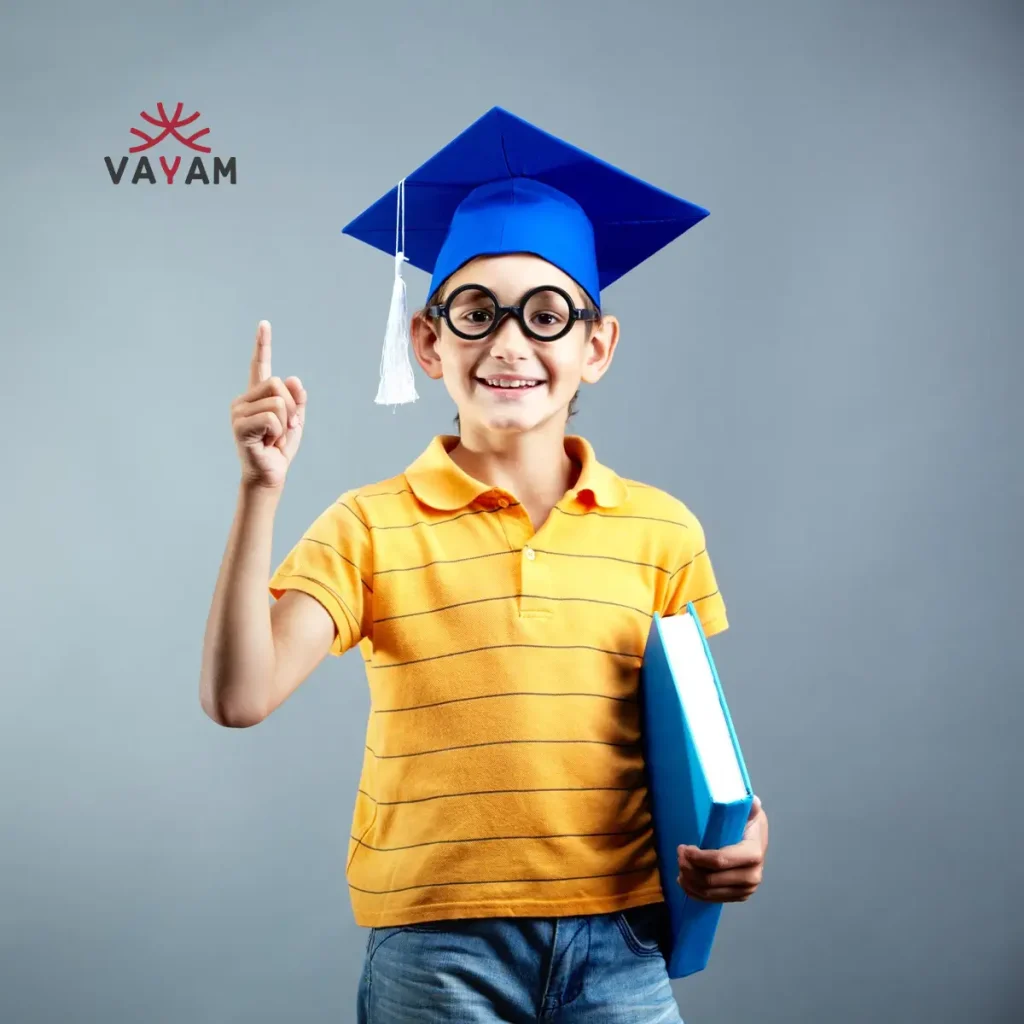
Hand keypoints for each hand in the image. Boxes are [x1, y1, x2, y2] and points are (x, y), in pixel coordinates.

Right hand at [230, 320, 306, 489]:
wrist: (270, 475)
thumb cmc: (278, 449)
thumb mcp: (295, 421)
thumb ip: (297, 401)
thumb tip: (294, 379)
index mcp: (257, 397)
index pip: (259, 366)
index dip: (262, 345)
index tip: (264, 324)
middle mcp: (244, 400)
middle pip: (277, 383)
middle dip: (291, 407)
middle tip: (284, 428)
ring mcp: (238, 412)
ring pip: (277, 402)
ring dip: (285, 423)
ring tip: (273, 437)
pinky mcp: (239, 426)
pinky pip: (272, 418)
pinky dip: (277, 432)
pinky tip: (267, 442)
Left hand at [676, 796, 768, 902]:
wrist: (757, 840)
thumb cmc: (747, 822)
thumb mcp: (748, 810)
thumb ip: (748, 805)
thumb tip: (753, 801)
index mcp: (753, 853)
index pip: (719, 860)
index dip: (697, 857)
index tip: (683, 848)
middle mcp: (753, 875)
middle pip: (710, 879)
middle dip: (688, 868)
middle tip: (679, 855)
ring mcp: (746, 889)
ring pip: (709, 892)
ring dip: (689, 881)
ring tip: (679, 867)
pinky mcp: (739, 896)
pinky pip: (712, 900)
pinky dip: (695, 892)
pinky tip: (685, 881)